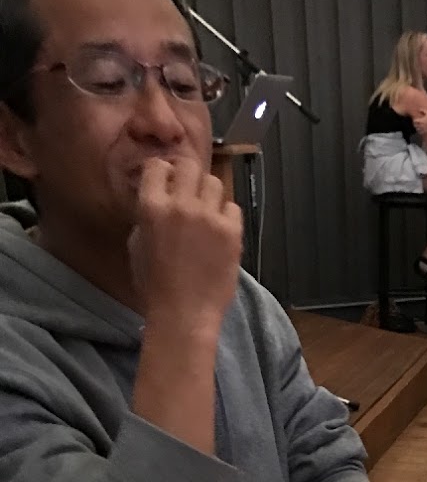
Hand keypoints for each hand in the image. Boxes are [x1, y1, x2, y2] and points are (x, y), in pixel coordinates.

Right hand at [128, 158, 242, 332]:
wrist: (183, 314)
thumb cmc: (154, 286)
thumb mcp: (137, 245)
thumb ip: (147, 217)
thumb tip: (159, 200)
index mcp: (151, 207)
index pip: (158, 166)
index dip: (164, 172)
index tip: (168, 181)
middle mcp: (181, 205)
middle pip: (190, 167)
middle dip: (188, 176)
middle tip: (190, 192)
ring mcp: (209, 218)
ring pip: (214, 183)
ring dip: (209, 194)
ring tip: (207, 213)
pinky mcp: (232, 233)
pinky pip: (233, 208)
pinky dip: (227, 216)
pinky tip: (220, 230)